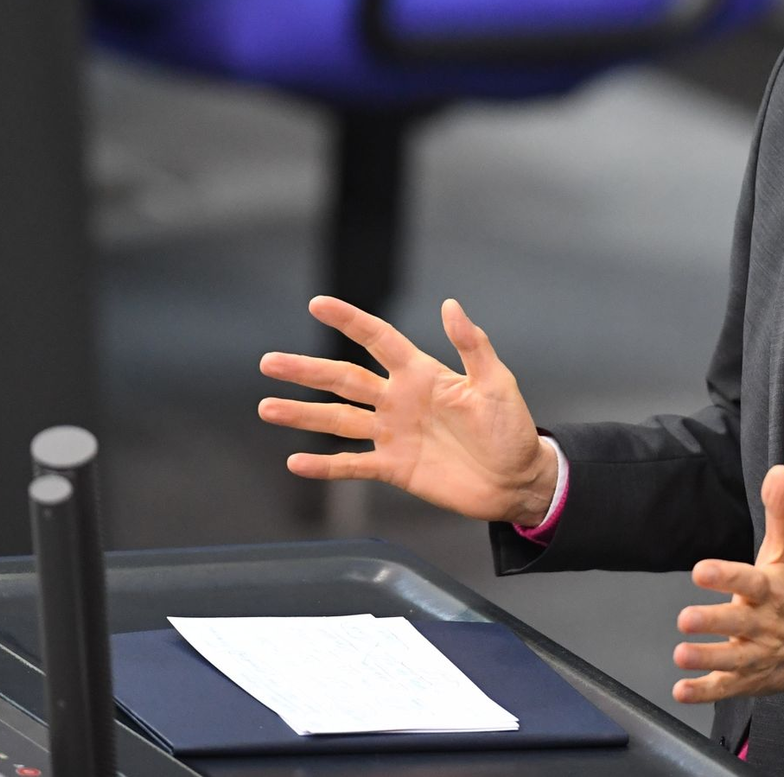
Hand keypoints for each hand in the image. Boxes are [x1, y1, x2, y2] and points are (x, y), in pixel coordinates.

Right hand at [258, 296, 557, 524]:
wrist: (517, 480)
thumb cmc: (512, 427)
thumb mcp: (496, 382)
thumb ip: (472, 345)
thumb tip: (450, 304)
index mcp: (422, 373)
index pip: (377, 339)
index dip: (349, 320)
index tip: (317, 303)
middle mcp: (399, 400)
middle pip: (344, 379)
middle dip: (307, 370)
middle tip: (269, 362)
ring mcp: (393, 434)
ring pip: (338, 419)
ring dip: (303, 414)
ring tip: (266, 407)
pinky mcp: (394, 468)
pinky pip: (353, 465)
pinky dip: (325, 465)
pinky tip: (295, 461)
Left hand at [672, 465, 783, 703]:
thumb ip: (780, 512)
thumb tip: (778, 470)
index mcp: (770, 592)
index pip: (749, 581)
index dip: (725, 576)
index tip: (700, 570)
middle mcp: (763, 625)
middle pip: (738, 624)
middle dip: (713, 623)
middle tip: (684, 620)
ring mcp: (757, 654)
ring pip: (732, 659)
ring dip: (706, 658)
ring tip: (680, 654)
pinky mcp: (750, 679)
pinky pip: (727, 688)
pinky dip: (705, 692)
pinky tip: (682, 690)